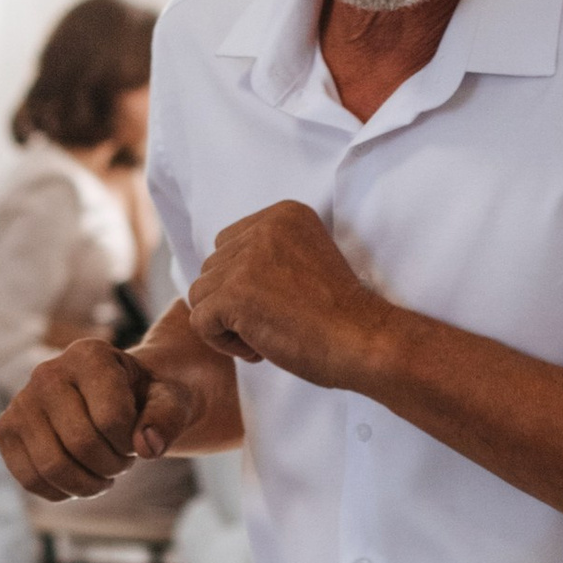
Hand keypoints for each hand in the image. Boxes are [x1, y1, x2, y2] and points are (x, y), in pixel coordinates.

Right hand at [0, 337, 153, 500]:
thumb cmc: (145, 398)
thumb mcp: (170, 401)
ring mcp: (21, 401)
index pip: (110, 418)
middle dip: (112, 466)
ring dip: (88, 484)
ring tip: (104, 473)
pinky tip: (80, 480)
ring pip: (52, 467)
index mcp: (89, 355)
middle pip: (81, 444)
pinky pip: (29, 479)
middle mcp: (47, 372)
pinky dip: (61, 493)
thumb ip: (167, 418)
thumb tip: (147, 447)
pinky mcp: (6, 430)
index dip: (131, 443)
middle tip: (123, 461)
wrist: (116, 397)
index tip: (137, 439)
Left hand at [186, 201, 395, 389]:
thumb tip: (217, 277)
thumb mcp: (304, 260)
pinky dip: (221, 342)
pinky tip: (257, 348)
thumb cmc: (340, 314)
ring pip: (201, 293)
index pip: (229, 244)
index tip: (280, 301)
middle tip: (274, 322)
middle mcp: (263, 227)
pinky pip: (199, 320)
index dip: (244, 281)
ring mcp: (246, 259)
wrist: (363, 340)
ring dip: (226, 322)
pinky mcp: (234, 294)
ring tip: (265, 335)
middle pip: (213, 267)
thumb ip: (267, 255)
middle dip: (233, 301)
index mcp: (284, 214)